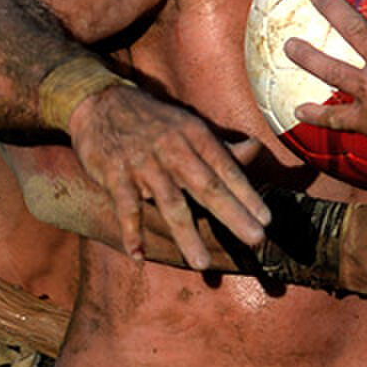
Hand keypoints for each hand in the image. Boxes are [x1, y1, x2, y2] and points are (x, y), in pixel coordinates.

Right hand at [68, 83, 268, 271]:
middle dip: (232, 214)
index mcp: (195, 136)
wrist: (101, 102)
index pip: (226, 169)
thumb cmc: (153, 121)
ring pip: (170, 202)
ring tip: (201, 264)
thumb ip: (221, 146)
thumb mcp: (189, 126)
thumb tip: (255, 150)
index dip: (247, 195)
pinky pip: (126, 207)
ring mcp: (144, 163)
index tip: (266, 220)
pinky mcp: (115, 174)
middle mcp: (173, 149)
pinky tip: (138, 257)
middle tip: (255, 239)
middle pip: (207, 186)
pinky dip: (131, 232)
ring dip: (186, 235)